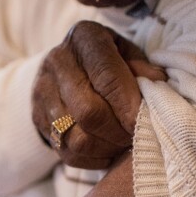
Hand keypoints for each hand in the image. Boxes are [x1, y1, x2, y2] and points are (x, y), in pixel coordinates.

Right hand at [32, 20, 165, 168]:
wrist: (70, 68)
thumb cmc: (111, 61)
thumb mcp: (130, 55)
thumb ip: (144, 70)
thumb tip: (158, 86)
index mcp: (84, 37)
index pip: (107, 79)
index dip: (128, 107)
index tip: (144, 123)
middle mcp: (58, 61)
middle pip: (89, 113)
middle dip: (118, 132)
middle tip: (136, 136)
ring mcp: (42, 91)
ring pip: (77, 138)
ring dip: (106, 148)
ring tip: (123, 143)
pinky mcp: (37, 118)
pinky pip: (67, 152)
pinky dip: (92, 159)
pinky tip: (107, 150)